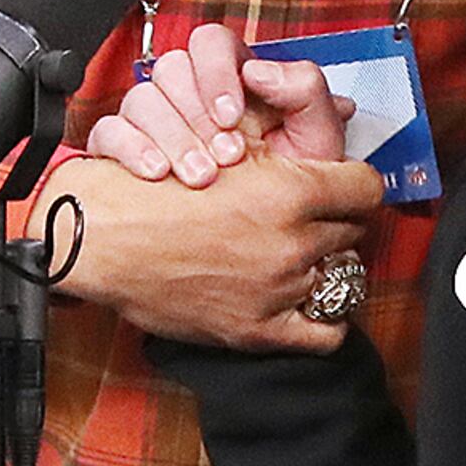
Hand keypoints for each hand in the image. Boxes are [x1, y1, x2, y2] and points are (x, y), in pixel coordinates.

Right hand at [40, 146, 380, 352]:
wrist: (100, 239)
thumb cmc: (151, 188)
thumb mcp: (221, 143)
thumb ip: (278, 139)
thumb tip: (325, 133)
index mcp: (290, 192)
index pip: (366, 187)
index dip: (352, 183)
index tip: (342, 186)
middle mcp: (292, 243)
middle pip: (352, 230)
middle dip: (333, 220)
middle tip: (307, 217)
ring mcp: (278, 290)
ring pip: (341, 275)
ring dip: (323, 263)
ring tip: (295, 253)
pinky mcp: (259, 331)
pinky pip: (326, 333)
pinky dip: (326, 319)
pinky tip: (308, 302)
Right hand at [88, 30, 357, 181]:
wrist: (254, 245)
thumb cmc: (286, 194)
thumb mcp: (315, 143)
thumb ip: (306, 92)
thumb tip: (261, 70)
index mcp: (234, 82)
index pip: (211, 43)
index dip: (216, 71)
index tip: (231, 114)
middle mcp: (189, 96)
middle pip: (172, 69)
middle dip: (199, 116)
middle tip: (226, 157)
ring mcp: (153, 122)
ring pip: (141, 99)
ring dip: (172, 137)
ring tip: (199, 176)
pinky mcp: (123, 149)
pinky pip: (109, 131)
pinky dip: (132, 149)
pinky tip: (157, 174)